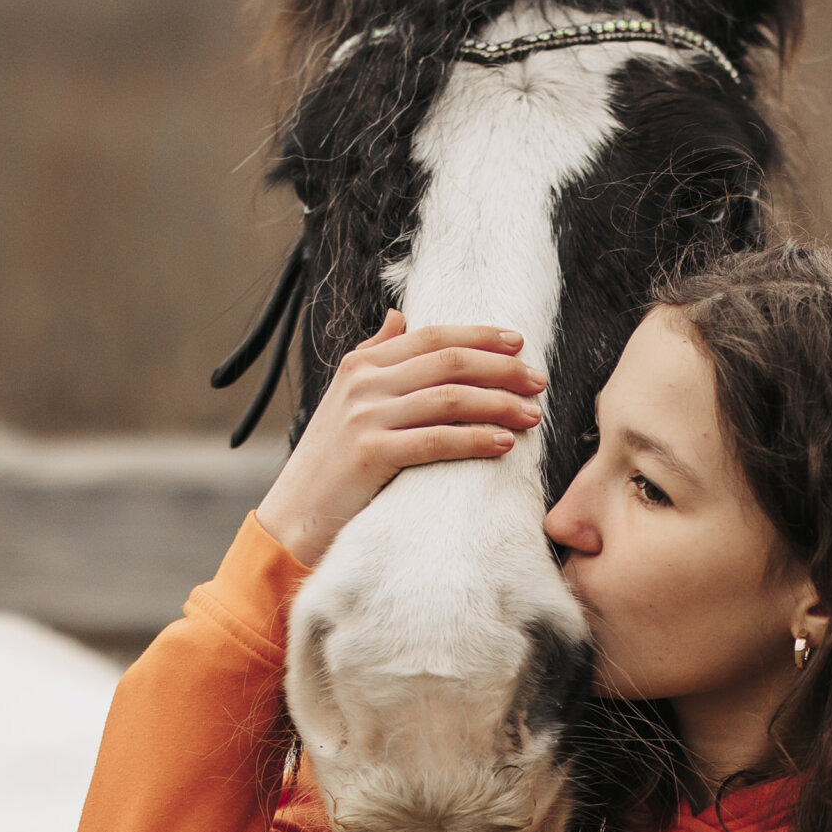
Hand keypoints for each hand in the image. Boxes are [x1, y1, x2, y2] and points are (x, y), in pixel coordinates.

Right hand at [254, 311, 546, 566]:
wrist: (294, 515)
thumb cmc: (330, 460)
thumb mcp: (345, 397)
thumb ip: (374, 354)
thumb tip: (399, 316)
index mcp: (361, 363)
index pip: (432, 335)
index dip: (480, 335)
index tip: (519, 342)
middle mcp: (363, 383)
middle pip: (448, 361)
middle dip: (501, 368)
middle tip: (537, 380)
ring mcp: (366, 417)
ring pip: (449, 398)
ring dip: (498, 404)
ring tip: (531, 414)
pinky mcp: (371, 454)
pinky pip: (436, 440)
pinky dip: (475, 439)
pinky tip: (503, 443)